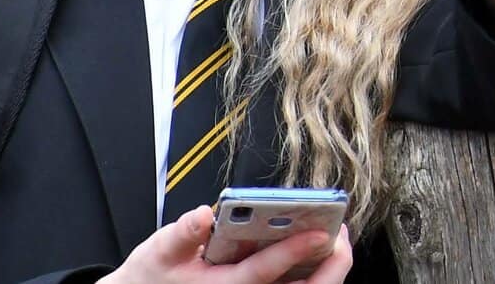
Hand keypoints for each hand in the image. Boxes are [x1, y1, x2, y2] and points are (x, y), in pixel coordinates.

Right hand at [104, 206, 350, 283]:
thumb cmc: (154, 277)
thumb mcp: (160, 253)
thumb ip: (183, 234)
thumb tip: (204, 216)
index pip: (263, 274)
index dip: (293, 252)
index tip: (322, 233)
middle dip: (330, 267)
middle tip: (340, 233)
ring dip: (326, 270)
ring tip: (336, 236)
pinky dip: (313, 275)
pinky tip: (319, 250)